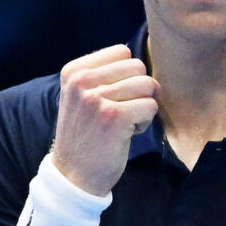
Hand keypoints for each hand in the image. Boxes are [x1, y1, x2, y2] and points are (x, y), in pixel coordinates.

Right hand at [50, 45, 159, 195]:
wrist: (74, 174)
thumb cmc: (87, 133)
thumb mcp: (82, 95)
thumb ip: (105, 73)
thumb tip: (141, 58)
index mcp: (74, 71)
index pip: (123, 51)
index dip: (126, 75)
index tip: (110, 97)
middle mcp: (82, 81)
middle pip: (138, 67)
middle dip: (138, 90)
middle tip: (119, 112)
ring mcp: (97, 98)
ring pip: (148, 85)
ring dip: (142, 107)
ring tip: (121, 123)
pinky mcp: (115, 116)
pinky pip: (151, 106)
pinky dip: (144, 122)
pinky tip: (125, 134)